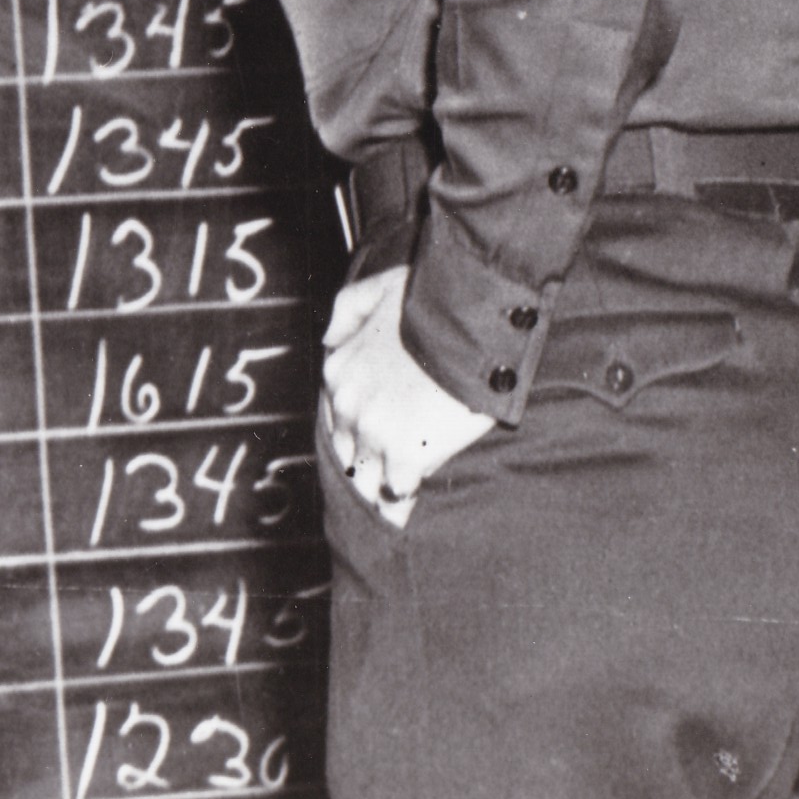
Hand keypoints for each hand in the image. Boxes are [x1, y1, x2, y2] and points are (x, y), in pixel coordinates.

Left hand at [317, 266, 495, 522]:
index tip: (369, 444)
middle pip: (346, 454)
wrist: (470, 323)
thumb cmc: (432, 303)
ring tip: (388, 510)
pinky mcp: (405, 457)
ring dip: (377, 494)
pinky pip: (397, 494)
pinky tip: (412, 504)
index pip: (337, 418)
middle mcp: (349, 407)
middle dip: (363, 467)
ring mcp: (374, 434)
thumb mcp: (378, 288)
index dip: (355, 433)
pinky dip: (405, 500)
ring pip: (364, 481)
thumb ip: (346, 310)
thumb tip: (329, 339)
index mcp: (339, 372)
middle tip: (380, 482)